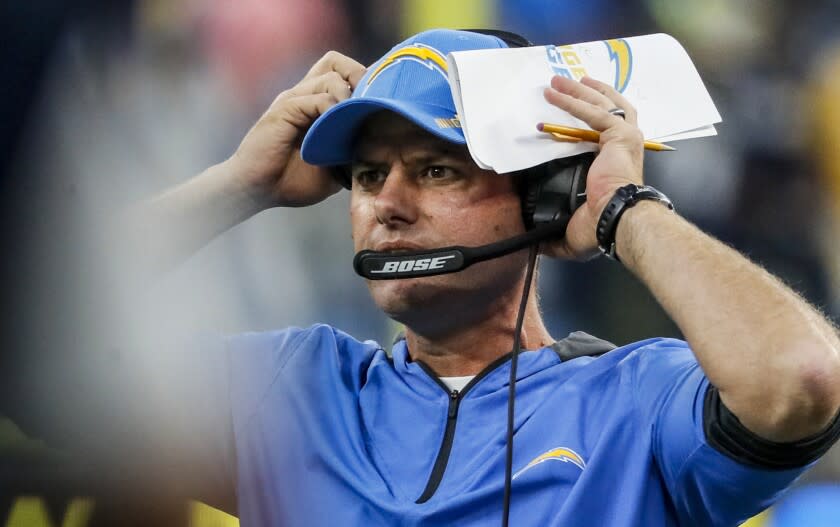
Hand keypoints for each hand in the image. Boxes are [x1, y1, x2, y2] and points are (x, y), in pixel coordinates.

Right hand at [225, 51, 365, 208]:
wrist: (257, 190)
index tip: (381, 105)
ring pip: (330, 75)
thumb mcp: (333, 168)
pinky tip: (337, 130)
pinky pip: (315, 97)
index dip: (364, 83)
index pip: (342, 74)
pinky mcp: (284, 110)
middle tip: (370, 104)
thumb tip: (380, 156)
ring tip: (354, 121)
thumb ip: (351, 154)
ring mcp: (294, 100)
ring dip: (349, 96)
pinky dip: (332, 109)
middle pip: (335, 61)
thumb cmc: (292, 180)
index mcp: (315, 105)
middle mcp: (304, 95)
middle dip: (358, 76)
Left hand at [540, 75, 644, 259]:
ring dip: (577, 91)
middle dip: (587, 94)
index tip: (570, 108)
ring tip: (555, 82)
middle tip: (565, 84)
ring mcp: (626, 138)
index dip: (589, 117)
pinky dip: (575, 102)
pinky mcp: (619, 135)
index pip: (607, 132)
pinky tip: (557, 94)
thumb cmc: (601, 226)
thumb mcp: (574, 227)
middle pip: (609, 109)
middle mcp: (626, 147)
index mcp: (618, 164)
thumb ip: (556, 231)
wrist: (617, 219)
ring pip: (601, 105)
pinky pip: (594, 113)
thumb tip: (537, 242)